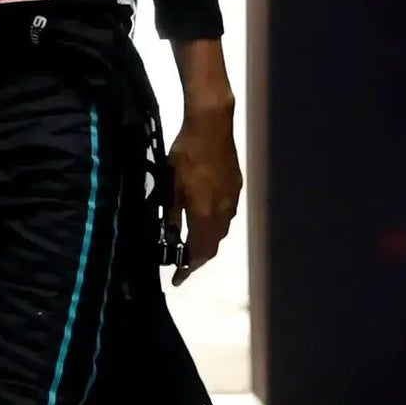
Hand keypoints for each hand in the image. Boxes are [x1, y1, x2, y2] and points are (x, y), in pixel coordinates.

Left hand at [167, 100, 240, 284]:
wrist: (211, 126)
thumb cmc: (186, 155)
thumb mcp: (171, 186)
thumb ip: (172, 214)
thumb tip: (169, 235)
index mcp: (206, 213)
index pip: (201, 251)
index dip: (189, 268)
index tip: (178, 278)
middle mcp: (224, 211)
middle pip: (214, 244)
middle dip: (198, 257)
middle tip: (183, 261)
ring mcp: (233, 199)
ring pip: (221, 230)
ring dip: (207, 240)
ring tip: (192, 241)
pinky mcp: (236, 186)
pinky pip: (226, 214)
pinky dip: (214, 223)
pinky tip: (204, 215)